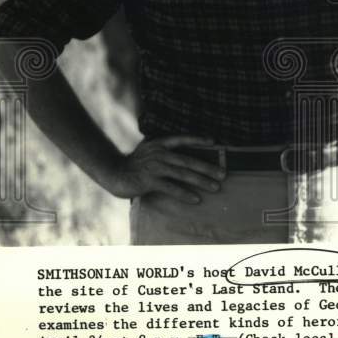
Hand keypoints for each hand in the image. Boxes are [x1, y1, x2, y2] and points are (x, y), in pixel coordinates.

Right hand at [102, 135, 225, 202]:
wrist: (114, 173)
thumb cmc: (135, 163)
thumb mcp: (149, 150)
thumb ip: (164, 150)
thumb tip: (183, 154)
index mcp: (160, 143)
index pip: (182, 138)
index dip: (197, 139)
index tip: (214, 141)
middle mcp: (159, 153)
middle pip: (188, 160)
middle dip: (208, 167)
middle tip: (223, 173)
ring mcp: (155, 167)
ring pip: (183, 174)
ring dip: (201, 181)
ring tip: (215, 187)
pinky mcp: (150, 181)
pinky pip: (171, 188)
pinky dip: (185, 194)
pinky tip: (196, 199)